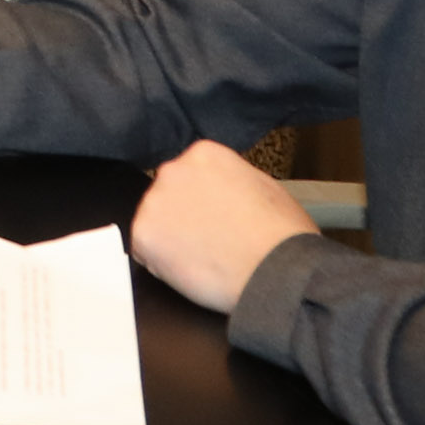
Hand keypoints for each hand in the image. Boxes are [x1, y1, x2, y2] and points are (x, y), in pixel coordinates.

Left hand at [128, 140, 321, 311]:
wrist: (275, 270)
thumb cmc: (282, 234)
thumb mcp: (264, 186)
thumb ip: (231, 179)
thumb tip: (220, 189)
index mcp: (203, 154)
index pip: (190, 175)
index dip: (202, 200)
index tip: (215, 216)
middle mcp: (173, 170)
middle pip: (168, 195)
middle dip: (183, 215)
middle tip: (209, 239)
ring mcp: (154, 201)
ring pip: (154, 222)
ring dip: (171, 238)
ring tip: (204, 257)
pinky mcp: (143, 234)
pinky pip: (145, 251)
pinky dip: (162, 263)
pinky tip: (191, 268)